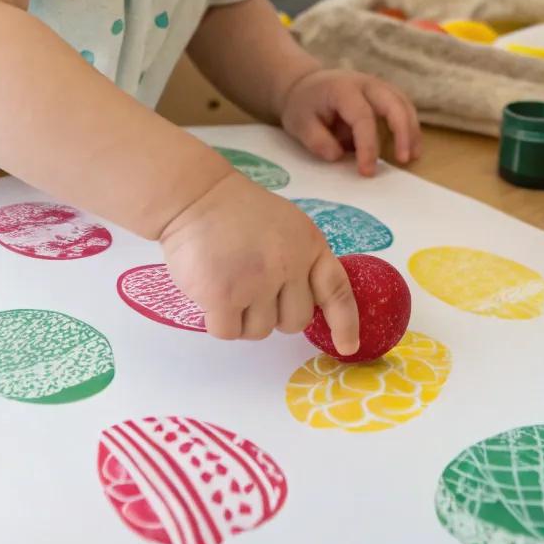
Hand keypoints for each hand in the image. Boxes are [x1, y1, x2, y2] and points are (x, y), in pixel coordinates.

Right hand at [159, 170, 358, 351]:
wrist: (195, 196)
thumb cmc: (239, 213)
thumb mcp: (288, 227)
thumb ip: (303, 261)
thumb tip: (310, 305)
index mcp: (309, 245)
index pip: (336, 290)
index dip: (345, 322)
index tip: (347, 346)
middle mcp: (289, 264)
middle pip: (295, 322)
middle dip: (275, 314)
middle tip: (253, 288)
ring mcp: (257, 281)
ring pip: (260, 331)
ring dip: (244, 318)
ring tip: (230, 284)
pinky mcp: (224, 296)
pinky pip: (229, 332)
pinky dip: (219, 322)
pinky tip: (211, 293)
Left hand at [279, 67, 421, 176]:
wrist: (305, 84)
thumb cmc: (303, 106)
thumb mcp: (299, 124)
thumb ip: (318, 141)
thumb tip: (339, 156)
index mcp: (343, 89)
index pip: (363, 117)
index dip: (368, 145)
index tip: (367, 171)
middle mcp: (365, 83)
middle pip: (394, 103)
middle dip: (403, 132)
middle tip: (404, 160)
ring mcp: (378, 85)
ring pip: (404, 103)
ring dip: (412, 130)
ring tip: (412, 156)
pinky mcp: (384, 93)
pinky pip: (403, 107)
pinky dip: (410, 126)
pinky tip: (411, 147)